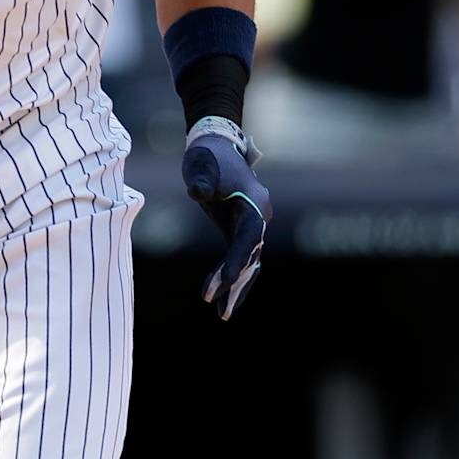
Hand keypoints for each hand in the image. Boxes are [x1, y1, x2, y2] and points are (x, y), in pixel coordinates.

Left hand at [183, 118, 271, 320]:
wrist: (214, 144)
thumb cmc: (207, 156)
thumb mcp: (201, 166)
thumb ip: (202, 181)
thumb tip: (198, 194)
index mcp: (255, 202)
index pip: (248, 237)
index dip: (237, 260)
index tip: (225, 281)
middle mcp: (260, 216)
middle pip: (250, 255)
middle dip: (235, 284)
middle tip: (221, 311)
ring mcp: (253, 224)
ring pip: (248, 262)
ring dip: (236, 287)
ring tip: (222, 314)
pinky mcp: (241, 229)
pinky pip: (239, 257)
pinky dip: (230, 276)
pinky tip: (219, 297)